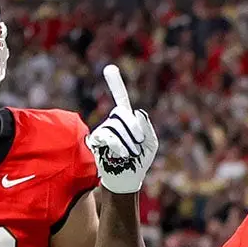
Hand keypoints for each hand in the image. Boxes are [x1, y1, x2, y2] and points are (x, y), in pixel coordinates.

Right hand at [85, 65, 157, 193]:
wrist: (128, 178)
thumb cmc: (140, 160)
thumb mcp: (151, 143)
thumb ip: (147, 127)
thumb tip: (136, 112)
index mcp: (128, 120)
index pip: (122, 99)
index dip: (115, 85)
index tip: (109, 68)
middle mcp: (114, 122)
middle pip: (121, 112)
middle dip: (133, 127)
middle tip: (139, 142)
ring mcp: (104, 131)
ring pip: (115, 125)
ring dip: (127, 140)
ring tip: (131, 153)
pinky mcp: (96, 141)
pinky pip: (106, 135)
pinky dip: (117, 144)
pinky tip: (121, 154)